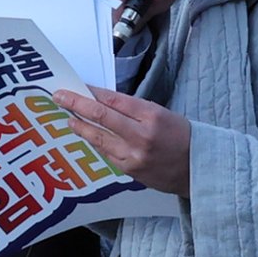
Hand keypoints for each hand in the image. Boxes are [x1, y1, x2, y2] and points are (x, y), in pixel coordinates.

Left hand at [52, 83, 193, 195]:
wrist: (197, 168)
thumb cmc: (181, 137)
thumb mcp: (162, 114)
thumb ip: (133, 109)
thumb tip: (104, 101)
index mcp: (151, 116)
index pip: (114, 99)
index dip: (92, 92)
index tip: (77, 86)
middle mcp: (140, 135)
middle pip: (101, 116)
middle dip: (77, 105)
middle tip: (60, 97)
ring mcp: (133, 155)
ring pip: (98, 137)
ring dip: (80, 126)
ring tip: (69, 118)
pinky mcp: (129, 170)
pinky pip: (106, 153)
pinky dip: (95, 142)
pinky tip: (87, 136)